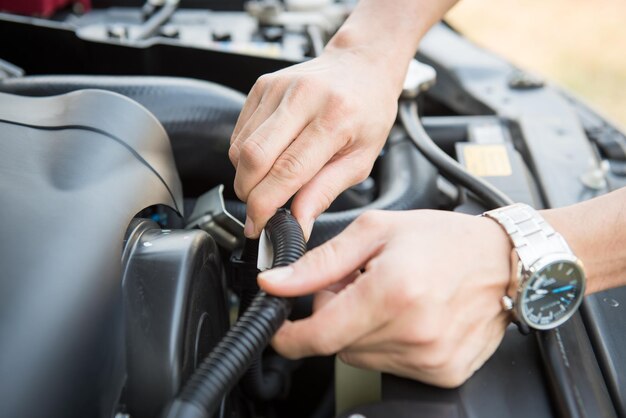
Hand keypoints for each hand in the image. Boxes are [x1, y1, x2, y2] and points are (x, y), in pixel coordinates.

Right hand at [229, 46, 401, 238]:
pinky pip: (240, 132)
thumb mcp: (361, 159)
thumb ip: (325, 191)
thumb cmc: (367, 112)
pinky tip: (266, 160)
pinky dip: (245, 156)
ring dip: (246, 177)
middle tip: (258, 211)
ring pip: (241, 147)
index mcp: (335, 118)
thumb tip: (298, 223)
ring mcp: (278, 88)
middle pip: (254, 158)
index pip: (287, 171)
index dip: (266, 205)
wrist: (361, 66)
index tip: (258, 226)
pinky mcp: (262, 85)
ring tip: (267, 184)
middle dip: (248, 194)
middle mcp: (303, 97)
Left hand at [258, 210, 512, 387]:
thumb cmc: (444, 240)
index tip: (279, 330)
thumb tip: (275, 283)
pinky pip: (391, 365)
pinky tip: (406, 315)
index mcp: (392, 293)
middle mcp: (413, 332)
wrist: (503, 261)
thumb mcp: (375, 232)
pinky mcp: (443, 371)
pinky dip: (386, 342)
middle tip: (357, 285)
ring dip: (360, 330)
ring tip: (386, 296)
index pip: (319, 335)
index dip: (289, 337)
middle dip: (333, 316)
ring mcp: (430, 358)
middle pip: (337, 344)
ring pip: (361, 356)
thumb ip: (319, 263)